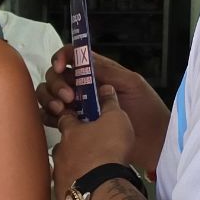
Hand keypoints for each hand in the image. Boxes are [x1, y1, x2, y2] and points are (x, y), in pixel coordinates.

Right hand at [44, 49, 166, 178]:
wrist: (152, 143)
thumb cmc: (148, 110)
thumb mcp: (131, 83)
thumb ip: (107, 71)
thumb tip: (83, 62)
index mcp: (97, 73)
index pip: (71, 57)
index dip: (61, 57)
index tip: (60, 67)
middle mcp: (83, 87)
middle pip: (55, 76)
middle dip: (56, 84)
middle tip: (69, 98)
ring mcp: (76, 106)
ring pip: (48, 95)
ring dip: (49, 99)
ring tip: (62, 110)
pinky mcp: (71, 126)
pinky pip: (50, 117)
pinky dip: (47, 116)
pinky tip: (56, 120)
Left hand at [51, 105, 138, 199]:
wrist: (102, 187)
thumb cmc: (109, 150)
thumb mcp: (116, 120)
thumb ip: (109, 103)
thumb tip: (105, 88)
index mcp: (70, 131)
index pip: (65, 118)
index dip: (71, 116)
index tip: (77, 117)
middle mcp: (59, 151)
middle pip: (62, 145)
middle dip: (72, 146)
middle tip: (89, 149)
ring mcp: (58, 172)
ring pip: (62, 166)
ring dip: (73, 166)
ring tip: (88, 171)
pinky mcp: (60, 193)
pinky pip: (65, 187)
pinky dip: (73, 186)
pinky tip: (85, 188)